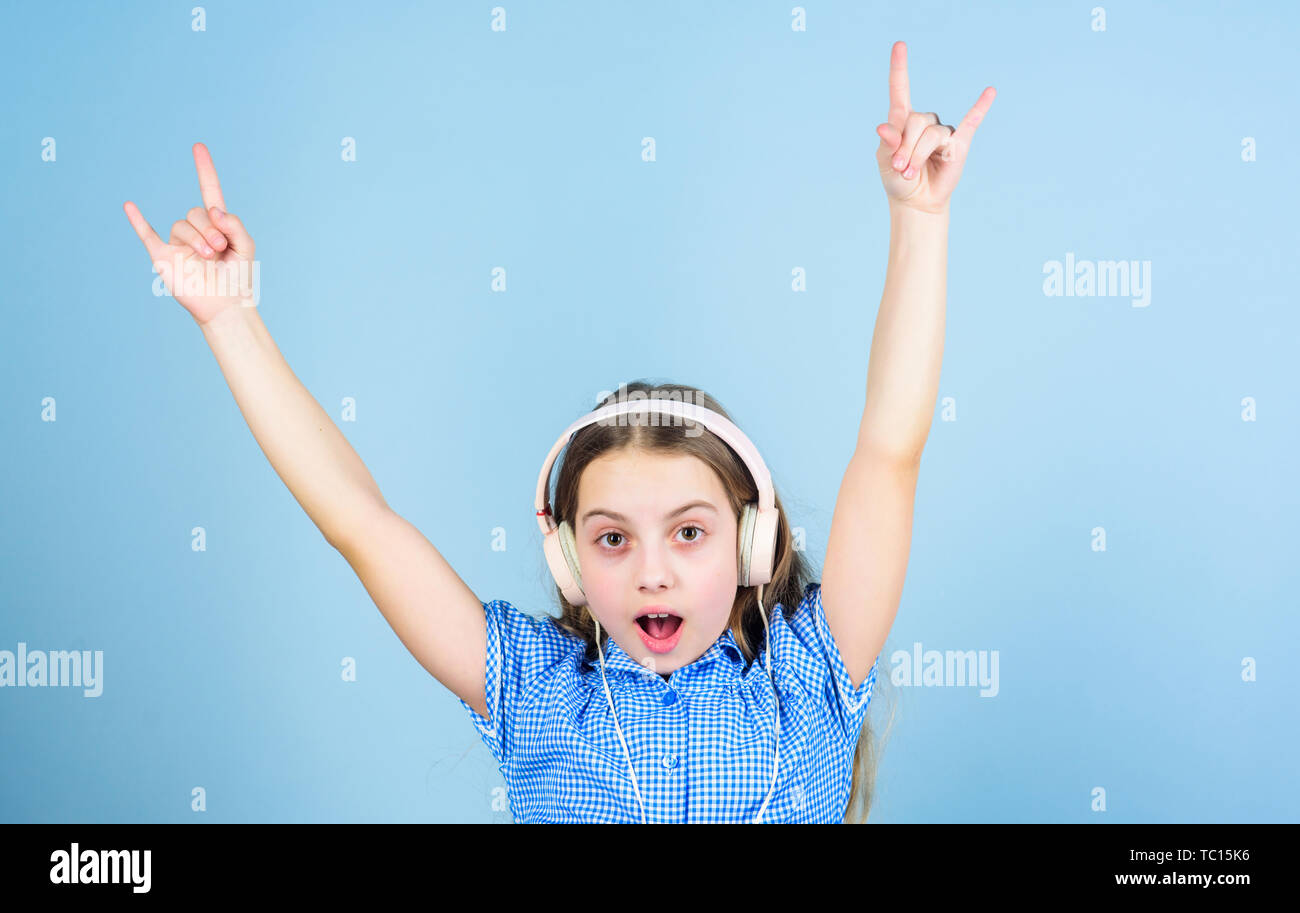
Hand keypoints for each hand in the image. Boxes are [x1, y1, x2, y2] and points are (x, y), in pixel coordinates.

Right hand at [123, 143, 256, 326]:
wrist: (226, 306)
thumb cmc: (238, 277)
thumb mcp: (246, 247)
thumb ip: (236, 225)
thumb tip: (215, 210)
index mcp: (216, 224)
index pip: (209, 191)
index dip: (205, 170)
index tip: (199, 147)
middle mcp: (195, 230)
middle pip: (195, 213)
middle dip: (210, 229)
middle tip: (220, 248)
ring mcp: (178, 243)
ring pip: (180, 226)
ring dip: (198, 239)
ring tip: (210, 256)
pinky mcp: (164, 256)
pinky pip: (147, 235)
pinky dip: (137, 221)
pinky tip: (130, 206)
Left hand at [874, 41, 994, 213]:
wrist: (915, 202)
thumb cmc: (898, 180)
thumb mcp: (886, 163)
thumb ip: (887, 144)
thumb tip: (884, 128)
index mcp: (902, 120)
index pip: (900, 89)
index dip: (899, 68)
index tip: (899, 45)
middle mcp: (924, 121)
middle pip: (915, 121)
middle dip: (905, 146)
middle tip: (900, 167)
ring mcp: (943, 131)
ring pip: (932, 134)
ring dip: (917, 154)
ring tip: (911, 172)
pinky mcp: (959, 144)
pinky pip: (972, 122)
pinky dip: (980, 107)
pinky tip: (989, 92)